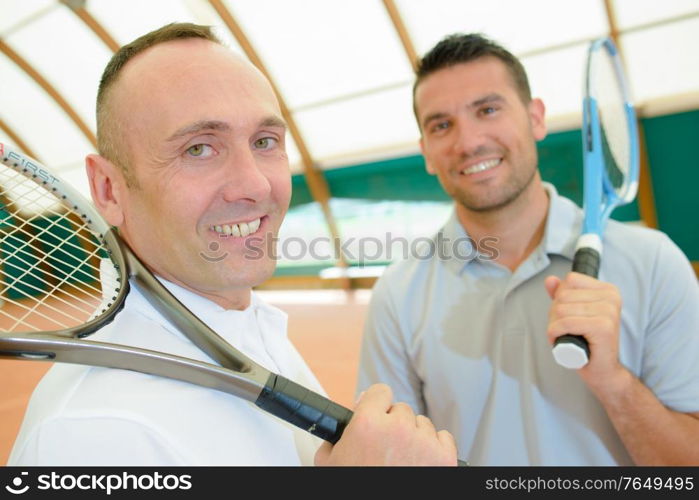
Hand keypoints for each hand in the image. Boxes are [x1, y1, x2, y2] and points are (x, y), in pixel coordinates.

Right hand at [314, 383, 456, 465]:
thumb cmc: (355, 492)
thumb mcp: (330, 464)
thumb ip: (334, 439)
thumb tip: (339, 430)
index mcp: (367, 424)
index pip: (379, 391)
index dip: (376, 404)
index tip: (376, 412)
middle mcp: (398, 428)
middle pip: (401, 409)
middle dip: (394, 425)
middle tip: (386, 447)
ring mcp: (424, 442)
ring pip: (422, 424)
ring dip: (414, 436)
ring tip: (403, 460)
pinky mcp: (445, 458)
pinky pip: (443, 437)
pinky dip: (435, 447)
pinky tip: (422, 462)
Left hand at [545, 272, 626, 391]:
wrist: (603, 370)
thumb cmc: (587, 342)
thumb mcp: (573, 313)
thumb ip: (562, 294)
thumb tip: (550, 279)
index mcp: (608, 290)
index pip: (570, 280)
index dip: (560, 299)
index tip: (568, 316)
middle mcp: (612, 297)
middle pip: (563, 295)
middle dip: (554, 315)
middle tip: (564, 330)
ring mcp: (609, 311)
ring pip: (561, 309)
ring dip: (554, 326)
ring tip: (564, 336)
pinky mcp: (603, 327)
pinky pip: (565, 323)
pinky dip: (555, 333)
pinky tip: (560, 341)